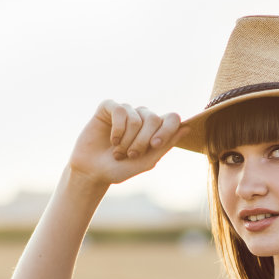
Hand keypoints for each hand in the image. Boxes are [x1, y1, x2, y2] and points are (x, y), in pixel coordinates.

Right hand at [69, 100, 188, 186]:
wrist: (92, 172)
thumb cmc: (119, 169)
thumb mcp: (145, 162)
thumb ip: (165, 146)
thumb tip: (186, 128)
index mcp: (155, 129)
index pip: (172, 118)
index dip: (166, 130)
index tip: (154, 145)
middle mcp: (142, 117)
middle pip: (154, 119)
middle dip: (142, 141)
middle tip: (131, 155)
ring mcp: (126, 111)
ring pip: (136, 118)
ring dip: (127, 140)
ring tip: (118, 151)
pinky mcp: (108, 107)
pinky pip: (120, 111)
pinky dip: (117, 129)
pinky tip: (112, 139)